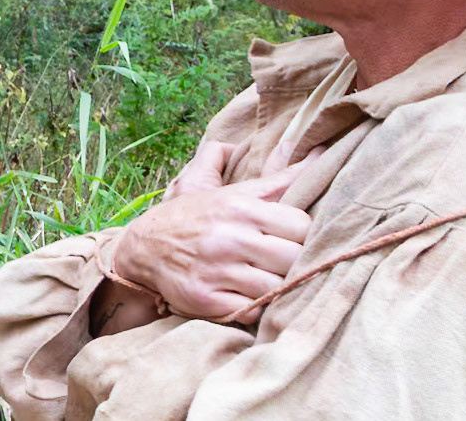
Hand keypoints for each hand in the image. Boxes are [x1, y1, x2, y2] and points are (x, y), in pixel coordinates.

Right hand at [112, 150, 319, 325]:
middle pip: (294, 259)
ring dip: (275, 287)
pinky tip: (244, 294)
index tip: (291, 238)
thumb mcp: (233, 191)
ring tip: (264, 279)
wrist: (145, 246)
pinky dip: (253, 306)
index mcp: (240, 207)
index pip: (302, 225)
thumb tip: (320, 154)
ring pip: (276, 288)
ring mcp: (218, 271)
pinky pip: (252, 311)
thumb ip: (278, 178)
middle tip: (282, 262)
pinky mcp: (207, 300)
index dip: (302, 234)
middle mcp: (230, 238)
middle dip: (293, 262)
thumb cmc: (197, 216)